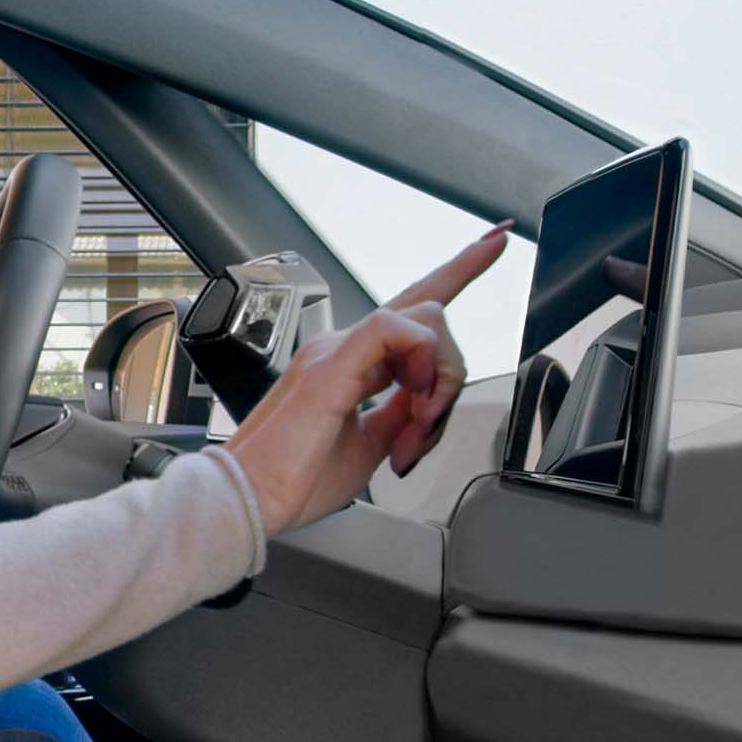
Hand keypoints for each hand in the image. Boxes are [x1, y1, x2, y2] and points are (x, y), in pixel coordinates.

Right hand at [223, 224, 508, 536]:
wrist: (248, 500)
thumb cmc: (292, 481)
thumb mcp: (370, 447)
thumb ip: (401, 416)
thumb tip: (430, 403)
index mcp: (348, 364)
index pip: (409, 307)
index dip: (457, 271)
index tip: (493, 241)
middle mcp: (340, 347)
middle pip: (428, 311)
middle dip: (454, 366)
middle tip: (428, 427)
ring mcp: (334, 350)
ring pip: (423, 318)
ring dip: (439, 376)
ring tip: (416, 427)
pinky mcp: (330, 363)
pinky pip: (395, 328)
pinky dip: (420, 361)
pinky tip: (411, 395)